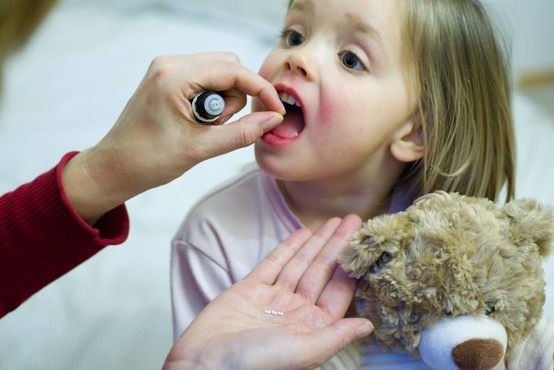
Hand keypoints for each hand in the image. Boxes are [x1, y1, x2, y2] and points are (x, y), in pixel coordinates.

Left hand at [62, 52, 284, 222]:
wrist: (114, 167)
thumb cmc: (149, 160)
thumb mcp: (200, 149)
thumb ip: (241, 132)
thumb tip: (273, 119)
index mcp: (174, 77)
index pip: (234, 71)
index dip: (260, 90)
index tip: (275, 111)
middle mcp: (169, 64)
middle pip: (228, 65)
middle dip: (235, 96)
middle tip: (217, 127)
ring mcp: (166, 68)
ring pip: (218, 71)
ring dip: (223, 99)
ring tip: (202, 127)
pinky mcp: (166, 76)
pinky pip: (204, 78)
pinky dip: (211, 98)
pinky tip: (196, 121)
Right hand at [164, 215, 372, 369]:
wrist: (206, 362)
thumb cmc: (254, 363)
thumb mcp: (303, 350)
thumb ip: (335, 336)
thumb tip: (369, 326)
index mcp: (312, 329)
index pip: (338, 292)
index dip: (351, 267)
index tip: (364, 243)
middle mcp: (295, 312)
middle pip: (322, 272)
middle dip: (337, 246)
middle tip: (353, 219)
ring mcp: (273, 299)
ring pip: (300, 264)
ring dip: (317, 242)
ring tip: (334, 221)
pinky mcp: (250, 289)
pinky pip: (274, 263)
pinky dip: (288, 247)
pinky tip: (302, 232)